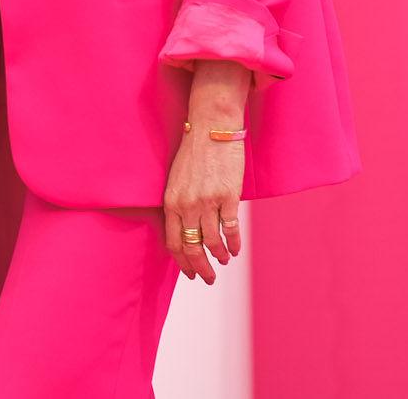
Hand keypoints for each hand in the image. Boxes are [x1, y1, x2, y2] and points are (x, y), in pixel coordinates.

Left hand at [163, 130, 243, 284]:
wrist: (211, 128)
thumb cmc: (194, 152)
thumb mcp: (177, 179)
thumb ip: (179, 204)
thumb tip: (186, 228)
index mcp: (171, 201)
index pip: (173, 242)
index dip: (182, 262)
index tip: (190, 273)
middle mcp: (187, 205)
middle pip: (192, 247)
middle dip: (200, 268)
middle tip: (208, 279)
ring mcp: (208, 202)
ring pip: (212, 242)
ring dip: (219, 257)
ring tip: (224, 261)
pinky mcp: (228, 196)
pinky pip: (231, 228)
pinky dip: (234, 243)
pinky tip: (236, 249)